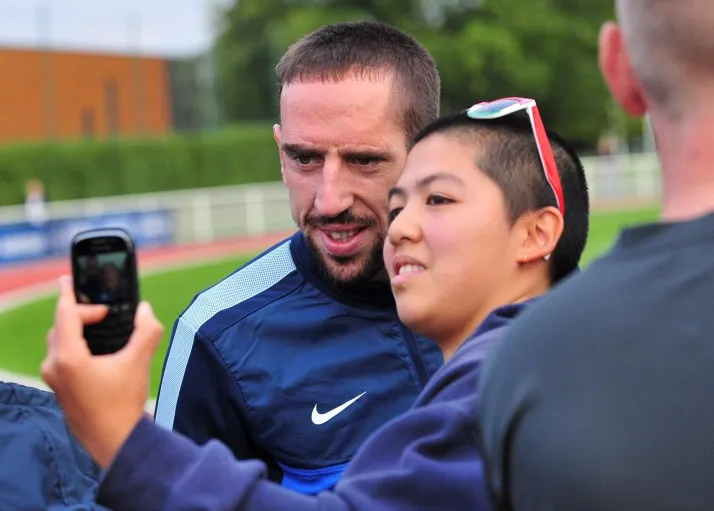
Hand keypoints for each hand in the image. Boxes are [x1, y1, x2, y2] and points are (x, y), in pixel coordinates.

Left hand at [41, 276, 163, 468]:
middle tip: (104, 312)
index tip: (71, 279)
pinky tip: (100, 352)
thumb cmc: (123, 404)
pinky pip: (63, 358)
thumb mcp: (139, 362)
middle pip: (61, 326)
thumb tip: (145, 310)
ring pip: (60, 343)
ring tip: (103, 328)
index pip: (65, 314)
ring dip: (79, 331)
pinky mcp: (61, 389)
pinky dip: (77, 346)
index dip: (71, 294)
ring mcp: (55, 380)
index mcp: (68, 357)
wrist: (116, 442)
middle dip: (81, 314)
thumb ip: (145, 330)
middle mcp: (55, 366)